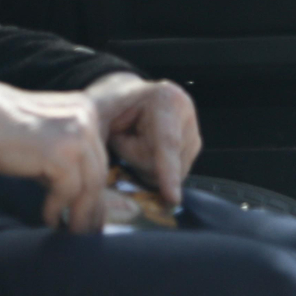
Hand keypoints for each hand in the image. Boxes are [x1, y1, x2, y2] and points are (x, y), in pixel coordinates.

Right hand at [0, 72, 107, 232]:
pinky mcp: (63, 154)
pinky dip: (58, 209)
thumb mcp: (46, 136)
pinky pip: (68, 191)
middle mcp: (87, 118)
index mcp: (84, 110)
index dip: (97, 188)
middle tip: (88, 228)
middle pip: (98, 171)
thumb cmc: (2, 129)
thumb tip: (77, 195)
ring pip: (89, 185)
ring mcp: (77, 135)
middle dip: (93, 205)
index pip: (98, 156)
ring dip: (81, 213)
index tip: (95, 212)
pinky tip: (49, 219)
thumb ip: (65, 156)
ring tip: (72, 231)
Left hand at [84, 72, 199, 204]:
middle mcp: (186, 112)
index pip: (167, 142)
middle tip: (123, 139)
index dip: (168, 172)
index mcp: (166, 99)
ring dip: (147, 165)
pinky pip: (175, 172)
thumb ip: (107, 139)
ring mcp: (193, 130)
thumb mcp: (102, 116)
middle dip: (139, 161)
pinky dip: (157, 167)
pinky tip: (148, 147)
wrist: (126, 98)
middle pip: (166, 163)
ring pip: (172, 172)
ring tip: (136, 140)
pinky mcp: (193, 146)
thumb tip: (103, 172)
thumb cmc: (111, 106)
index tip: (172, 198)